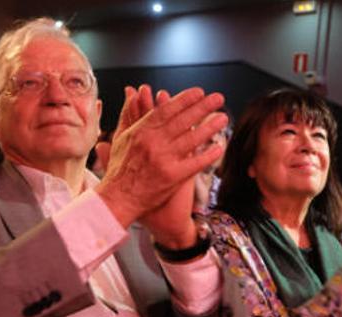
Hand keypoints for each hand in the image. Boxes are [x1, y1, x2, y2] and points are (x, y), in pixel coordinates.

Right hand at [96, 87, 226, 229]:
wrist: (118, 199)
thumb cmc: (119, 169)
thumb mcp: (121, 137)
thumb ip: (128, 114)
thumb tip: (131, 93)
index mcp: (142, 131)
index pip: (167, 110)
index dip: (184, 99)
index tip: (199, 92)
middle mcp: (154, 143)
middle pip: (183, 120)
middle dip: (203, 107)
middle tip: (218, 99)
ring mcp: (164, 160)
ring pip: (192, 139)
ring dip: (210, 128)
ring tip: (223, 118)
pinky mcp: (172, 177)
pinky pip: (195, 163)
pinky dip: (208, 155)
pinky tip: (219, 148)